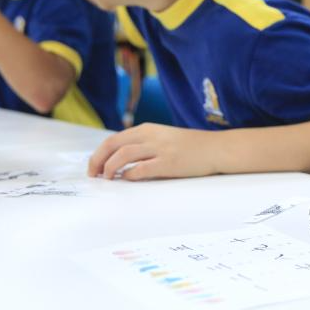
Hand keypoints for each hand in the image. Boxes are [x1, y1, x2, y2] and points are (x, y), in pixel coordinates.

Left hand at [89, 123, 219, 179]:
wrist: (216, 148)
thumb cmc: (191, 147)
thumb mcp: (164, 138)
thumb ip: (144, 145)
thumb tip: (120, 162)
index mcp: (147, 130)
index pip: (114, 139)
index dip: (99, 154)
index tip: (94, 167)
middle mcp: (150, 136)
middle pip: (113, 145)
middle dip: (97, 160)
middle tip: (93, 174)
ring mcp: (160, 149)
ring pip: (123, 155)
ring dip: (109, 168)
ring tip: (107, 179)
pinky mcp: (168, 162)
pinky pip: (141, 169)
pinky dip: (129, 174)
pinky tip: (127, 179)